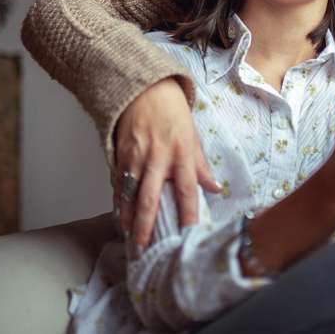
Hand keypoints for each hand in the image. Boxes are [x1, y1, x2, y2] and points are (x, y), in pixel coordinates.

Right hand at [113, 77, 220, 249]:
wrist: (144, 88)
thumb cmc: (173, 112)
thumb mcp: (193, 136)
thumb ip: (201, 165)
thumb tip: (215, 189)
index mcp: (181, 153)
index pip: (187, 189)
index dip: (188, 212)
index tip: (187, 233)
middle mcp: (158, 158)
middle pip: (150, 198)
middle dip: (145, 225)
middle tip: (143, 246)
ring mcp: (135, 157)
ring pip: (129, 194)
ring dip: (128, 218)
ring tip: (129, 237)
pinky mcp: (120, 154)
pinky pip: (118, 183)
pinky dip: (118, 200)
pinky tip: (119, 215)